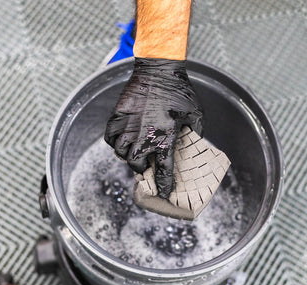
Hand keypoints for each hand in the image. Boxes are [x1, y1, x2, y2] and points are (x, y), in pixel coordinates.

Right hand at [105, 58, 202, 197]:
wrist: (158, 70)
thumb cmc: (179, 91)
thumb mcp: (196, 114)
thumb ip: (195, 133)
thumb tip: (195, 144)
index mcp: (164, 140)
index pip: (163, 172)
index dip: (164, 186)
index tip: (164, 193)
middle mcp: (143, 138)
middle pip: (137, 167)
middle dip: (142, 170)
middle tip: (147, 166)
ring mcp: (127, 128)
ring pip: (121, 154)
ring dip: (128, 157)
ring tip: (135, 153)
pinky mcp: (116, 118)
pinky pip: (110, 139)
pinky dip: (115, 143)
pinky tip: (123, 139)